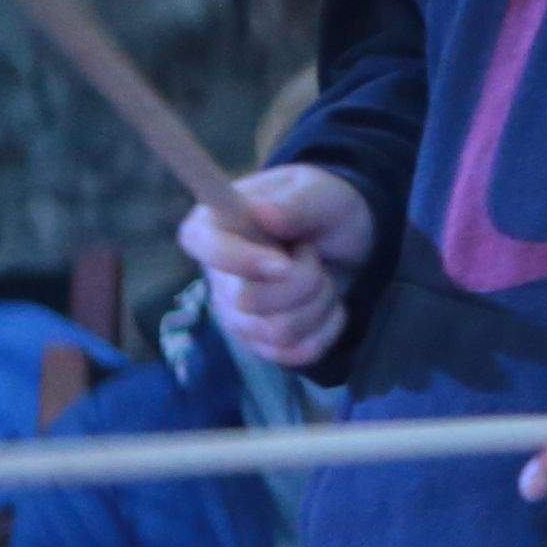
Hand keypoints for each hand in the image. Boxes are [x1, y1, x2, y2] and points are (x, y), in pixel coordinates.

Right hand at [188, 162, 373, 369]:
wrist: (345, 242)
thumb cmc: (322, 209)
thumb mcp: (320, 193)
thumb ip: (296, 203)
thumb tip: (263, 213)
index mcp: (216, 225)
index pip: (201, 245)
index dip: (240, 261)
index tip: (283, 263)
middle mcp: (217, 274)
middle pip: (249, 302)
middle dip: (303, 281)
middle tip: (312, 254)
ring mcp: (235, 313)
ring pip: (278, 332)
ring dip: (318, 303)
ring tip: (321, 275)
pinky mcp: (260, 341)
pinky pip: (296, 353)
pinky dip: (326, 328)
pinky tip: (328, 304)